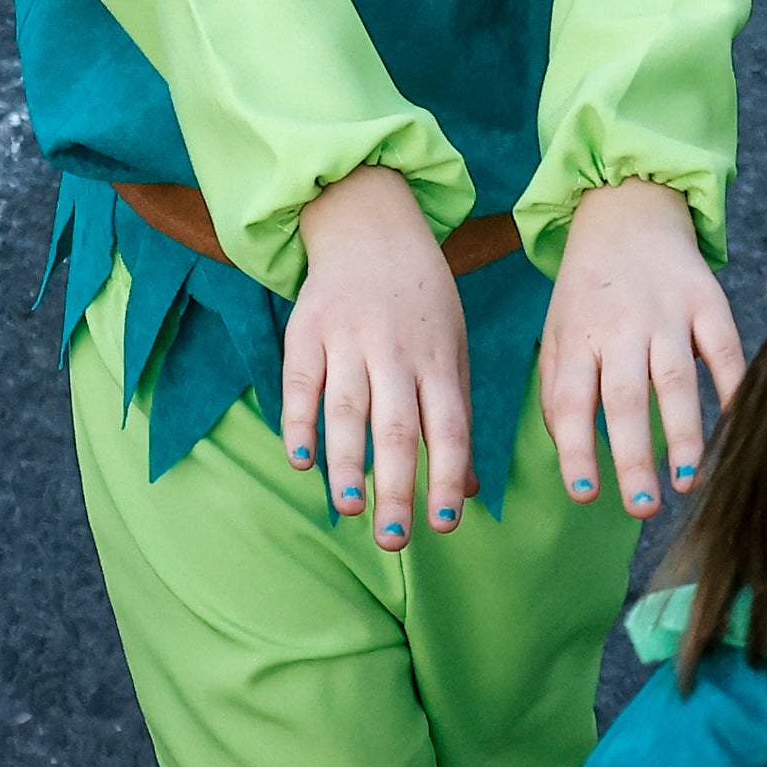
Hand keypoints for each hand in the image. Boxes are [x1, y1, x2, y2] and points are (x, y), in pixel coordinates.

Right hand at [280, 165, 476, 548]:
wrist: (372, 226)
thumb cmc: (421, 304)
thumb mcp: (452, 352)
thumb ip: (456, 420)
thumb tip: (468, 490)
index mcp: (438, 359)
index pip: (448, 427)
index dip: (448, 477)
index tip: (445, 525)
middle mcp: (395, 351)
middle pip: (396, 427)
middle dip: (396, 486)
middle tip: (394, 540)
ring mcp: (349, 339)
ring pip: (346, 409)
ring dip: (347, 463)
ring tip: (349, 509)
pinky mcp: (307, 330)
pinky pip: (300, 382)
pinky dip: (298, 422)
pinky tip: (301, 461)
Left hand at [535, 179, 742, 520]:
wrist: (627, 209)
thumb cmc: (588, 291)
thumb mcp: (558, 334)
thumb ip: (559, 392)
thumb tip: (572, 454)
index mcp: (578, 338)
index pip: (571, 402)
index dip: (577, 449)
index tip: (585, 495)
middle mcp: (620, 327)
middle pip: (626, 399)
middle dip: (633, 457)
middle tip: (642, 508)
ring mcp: (666, 312)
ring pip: (675, 379)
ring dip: (684, 435)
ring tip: (687, 483)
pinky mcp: (706, 300)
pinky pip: (722, 348)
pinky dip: (732, 386)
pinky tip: (738, 426)